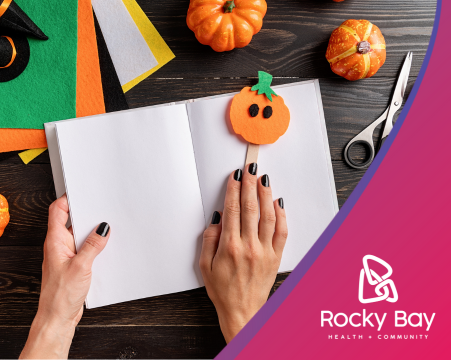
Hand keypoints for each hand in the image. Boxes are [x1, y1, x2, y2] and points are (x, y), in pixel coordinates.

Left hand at [20, 195, 109, 358]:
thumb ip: (93, 245)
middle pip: (70, 220)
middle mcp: (59, 245)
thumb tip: (102, 228)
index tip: (82, 192)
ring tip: (106, 230)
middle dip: (85, 214)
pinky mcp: (73, 265)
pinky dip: (94, 246)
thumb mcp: (81, 266)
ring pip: (79, 235)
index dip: (68, 198)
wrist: (57, 318)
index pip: (57, 210)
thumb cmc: (60, 296)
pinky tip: (104, 249)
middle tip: (100, 209)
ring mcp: (66, 255)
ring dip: (91, 232)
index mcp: (55, 241)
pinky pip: (84, 249)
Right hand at [200, 163, 287, 342]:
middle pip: (250, 208)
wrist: (242, 311)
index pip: (232, 210)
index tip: (233, 177)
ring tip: (262, 179)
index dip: (233, 190)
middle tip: (249, 169)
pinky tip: (277, 203)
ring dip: (265, 195)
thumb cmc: (222, 290)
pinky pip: (281, 231)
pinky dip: (281, 215)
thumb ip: (209, 239)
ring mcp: (265, 251)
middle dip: (249, 185)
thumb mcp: (205, 265)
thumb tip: (218, 218)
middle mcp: (249, 246)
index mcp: (229, 246)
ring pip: (267, 216)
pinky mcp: (276, 256)